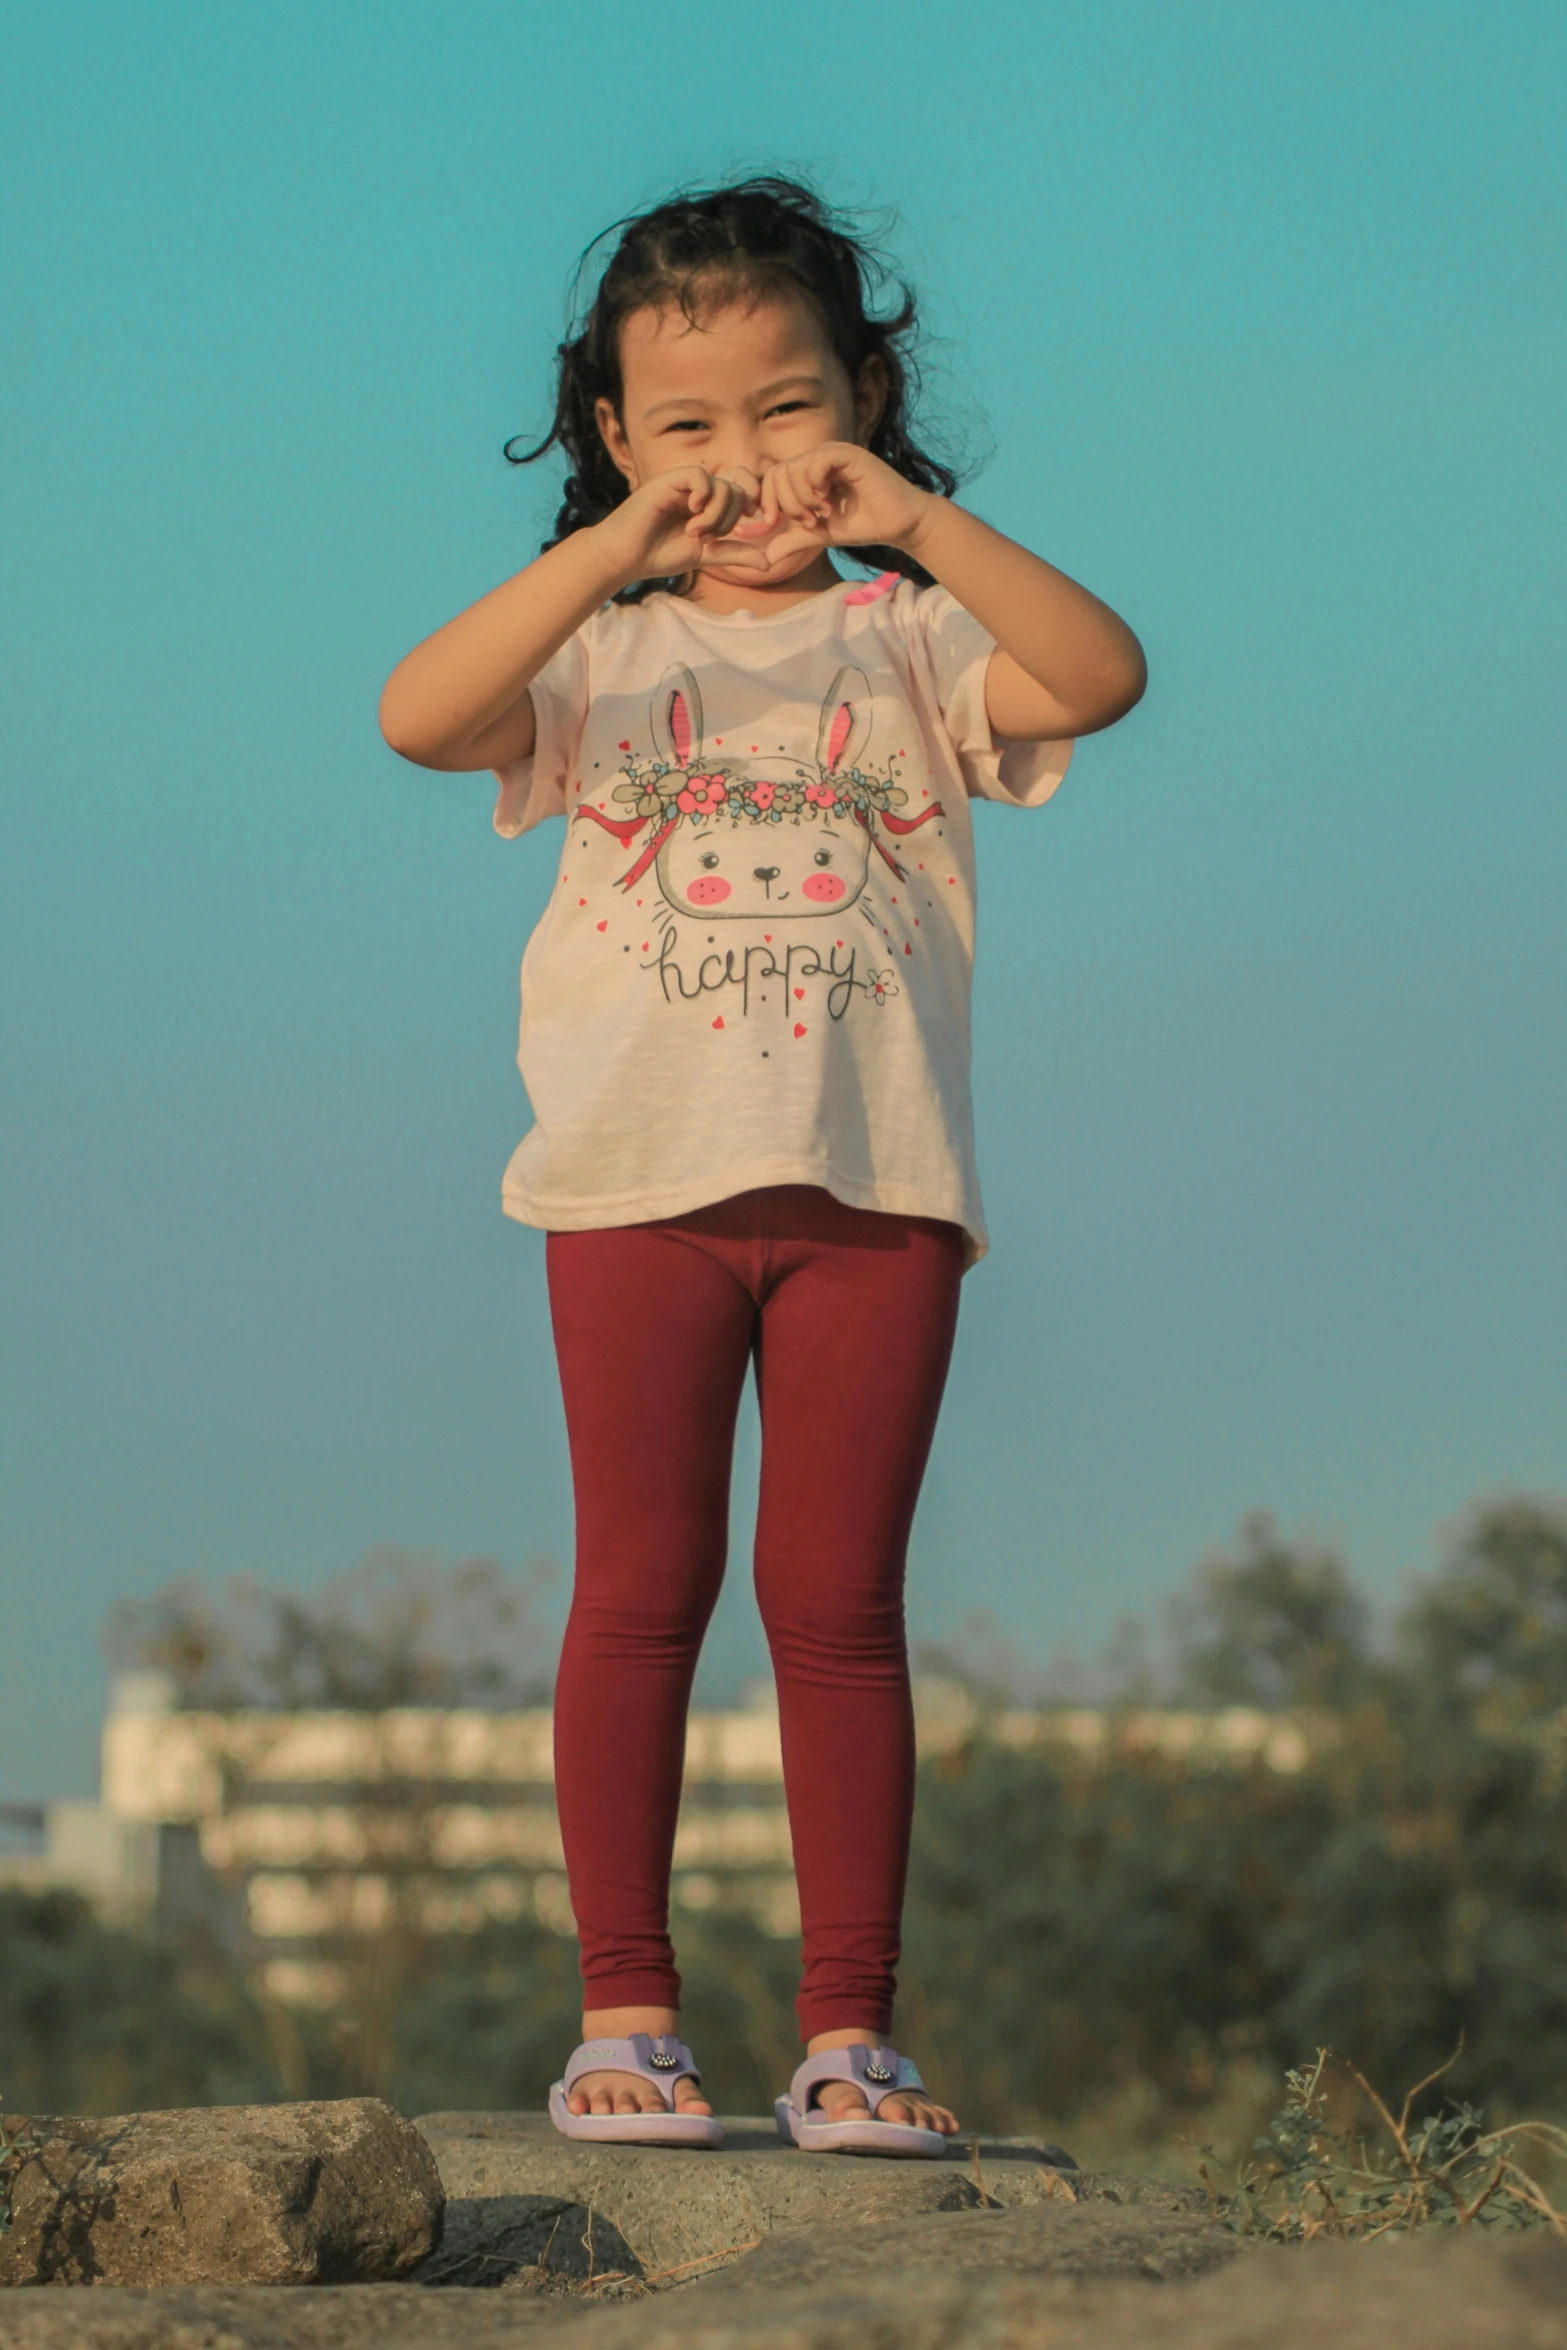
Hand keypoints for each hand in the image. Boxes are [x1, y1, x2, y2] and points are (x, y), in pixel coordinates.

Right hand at [595, 466, 767, 585]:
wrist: (625, 557)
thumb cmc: (659, 555)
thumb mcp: (705, 556)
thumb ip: (734, 553)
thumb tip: (768, 563)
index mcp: (708, 502)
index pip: (743, 486)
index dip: (751, 501)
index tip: (745, 523)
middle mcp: (698, 489)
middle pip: (737, 486)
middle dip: (732, 516)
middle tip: (711, 536)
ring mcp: (683, 484)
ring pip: (721, 484)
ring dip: (716, 514)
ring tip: (695, 532)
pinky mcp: (668, 481)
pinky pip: (699, 475)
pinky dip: (704, 496)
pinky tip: (692, 515)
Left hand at [737, 445, 934, 566]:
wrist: (898, 523)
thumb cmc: (862, 525)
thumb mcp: (820, 535)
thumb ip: (794, 540)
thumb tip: (765, 558)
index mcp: (809, 473)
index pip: (773, 477)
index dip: (769, 501)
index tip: (776, 524)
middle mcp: (818, 458)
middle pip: (779, 472)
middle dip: (787, 504)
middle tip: (808, 521)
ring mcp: (832, 454)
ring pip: (794, 467)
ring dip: (802, 498)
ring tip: (822, 514)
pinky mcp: (848, 454)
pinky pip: (816, 461)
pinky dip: (815, 485)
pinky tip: (829, 502)